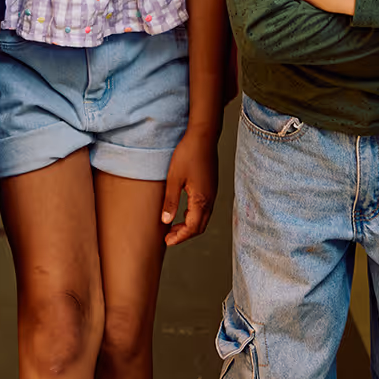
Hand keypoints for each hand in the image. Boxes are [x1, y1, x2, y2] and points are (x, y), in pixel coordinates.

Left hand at [161, 128, 217, 246]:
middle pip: (200, 226)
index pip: (192, 227)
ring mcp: (213, 193)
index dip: (180, 237)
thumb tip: (166, 222)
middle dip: (185, 235)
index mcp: (201, 199)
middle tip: (169, 238)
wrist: (203, 136)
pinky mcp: (211, 187)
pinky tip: (183, 212)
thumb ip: (170, 201)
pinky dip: (194, 216)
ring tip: (173, 227)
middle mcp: (210, 199)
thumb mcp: (174, 178)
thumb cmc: (188, 154)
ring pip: (203, 218)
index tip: (167, 242)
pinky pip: (205, 209)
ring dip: (190, 226)